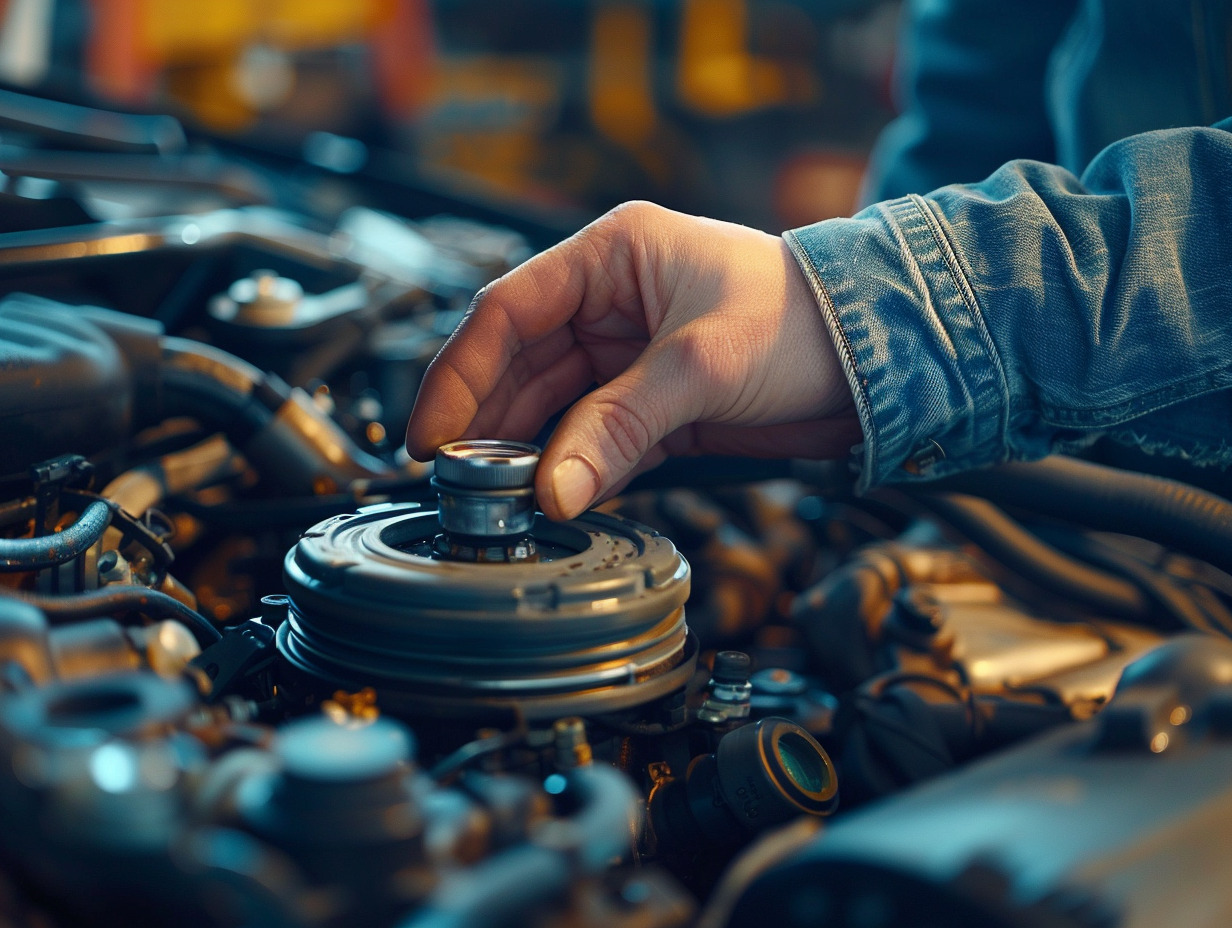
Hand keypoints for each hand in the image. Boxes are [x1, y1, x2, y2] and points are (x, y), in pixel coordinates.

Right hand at [405, 201, 859, 519]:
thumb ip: (619, 425)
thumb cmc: (805, 321)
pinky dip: (576, 470)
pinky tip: (558, 498)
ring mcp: (629, 357)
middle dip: (489, 423)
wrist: (879, 361)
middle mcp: (610, 302)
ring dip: (528, 454)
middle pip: (519, 365)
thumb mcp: (701, 364)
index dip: (460, 373)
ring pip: (553, 409)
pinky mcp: (655, 405)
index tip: (433, 434)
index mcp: (610, 256)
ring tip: (503, 500)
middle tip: (463, 482)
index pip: (506, 311)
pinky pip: (594, 440)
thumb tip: (552, 489)